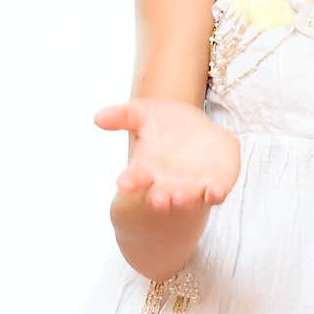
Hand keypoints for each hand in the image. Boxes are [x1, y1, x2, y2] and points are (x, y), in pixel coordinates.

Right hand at [93, 97, 240, 212]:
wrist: (199, 131)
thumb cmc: (166, 126)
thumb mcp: (145, 113)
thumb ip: (123, 115)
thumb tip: (97, 118)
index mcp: (148, 168)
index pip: (136, 177)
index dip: (130, 180)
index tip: (123, 182)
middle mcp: (169, 181)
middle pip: (161, 194)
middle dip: (159, 198)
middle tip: (155, 200)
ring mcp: (193, 185)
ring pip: (187, 197)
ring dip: (184, 198)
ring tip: (179, 197)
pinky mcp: (216, 183)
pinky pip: (216, 193)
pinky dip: (215, 194)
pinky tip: (214, 191)